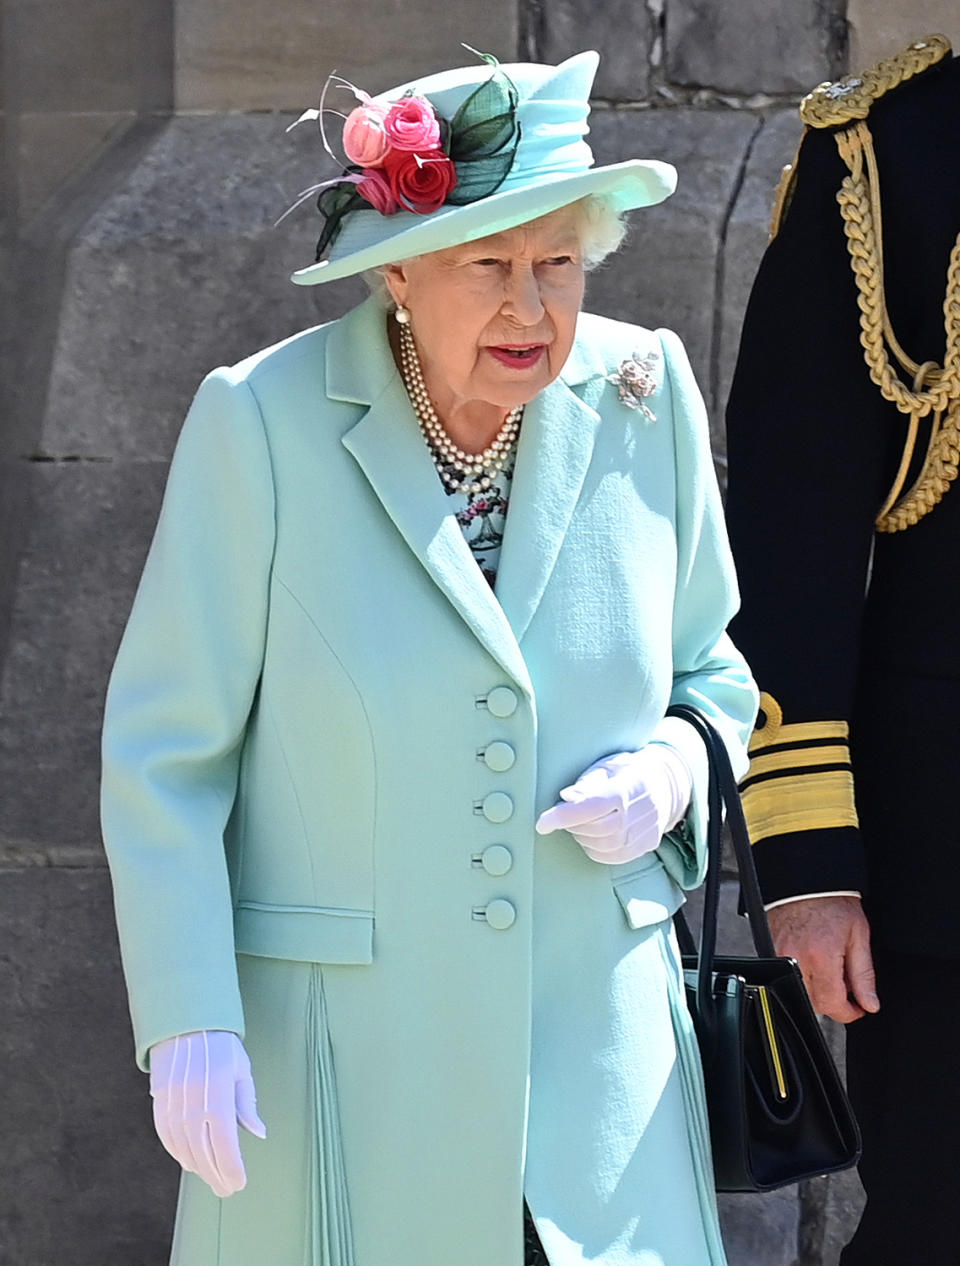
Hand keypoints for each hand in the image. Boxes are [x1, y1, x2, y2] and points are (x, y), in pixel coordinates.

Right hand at [149, 1030, 266, 1196]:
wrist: (186, 1022)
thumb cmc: (221, 1045)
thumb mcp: (241, 1069)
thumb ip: (247, 1103)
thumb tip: (259, 1133)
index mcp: (218, 1092)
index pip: (224, 1142)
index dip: (231, 1167)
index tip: (239, 1182)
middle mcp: (193, 1100)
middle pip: (203, 1151)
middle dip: (216, 1175)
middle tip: (227, 1189)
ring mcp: (173, 1102)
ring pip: (184, 1147)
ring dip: (198, 1168)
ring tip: (211, 1178)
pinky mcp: (160, 1101)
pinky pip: (167, 1135)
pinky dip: (177, 1153)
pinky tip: (189, 1162)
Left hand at [535, 744, 691, 864]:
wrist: (666, 783)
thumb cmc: (627, 771)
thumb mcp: (607, 765)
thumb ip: (587, 782)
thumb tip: (566, 798)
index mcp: (630, 785)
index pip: (594, 805)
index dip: (565, 816)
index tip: (541, 823)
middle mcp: (642, 810)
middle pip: (597, 829)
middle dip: (572, 825)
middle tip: (563, 816)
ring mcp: (648, 830)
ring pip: (605, 846)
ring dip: (582, 838)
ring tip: (578, 824)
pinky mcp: (648, 845)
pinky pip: (615, 857)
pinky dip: (595, 849)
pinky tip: (590, 837)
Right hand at [768, 895, 879, 1023]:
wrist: (805, 881)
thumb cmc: (832, 902)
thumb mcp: (859, 936)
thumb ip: (864, 975)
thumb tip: (869, 1003)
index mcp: (821, 956)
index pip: (833, 1004)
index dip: (849, 1013)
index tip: (858, 1009)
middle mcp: (796, 959)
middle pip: (815, 1004)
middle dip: (834, 1001)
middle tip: (846, 984)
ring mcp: (779, 955)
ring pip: (800, 993)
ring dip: (817, 991)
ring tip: (829, 968)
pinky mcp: (770, 951)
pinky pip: (786, 977)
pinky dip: (802, 977)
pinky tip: (812, 960)